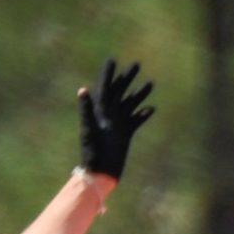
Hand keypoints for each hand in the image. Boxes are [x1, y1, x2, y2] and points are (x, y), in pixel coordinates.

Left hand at [76, 58, 153, 181]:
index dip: (107, 74)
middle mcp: (109, 115)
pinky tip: (151, 109)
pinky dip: (143, 114)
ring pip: (130, 104)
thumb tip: (82, 90)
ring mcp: (118, 124)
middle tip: (136, 64)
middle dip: (127, 78)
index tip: (112, 60)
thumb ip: (86, 110)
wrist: (99, 173)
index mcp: (99, 112)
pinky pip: (136, 121)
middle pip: (119, 92)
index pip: (104, 88)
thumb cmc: (91, 153)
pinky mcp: (126, 134)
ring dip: (139, 93)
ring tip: (150, 83)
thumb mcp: (88, 130)